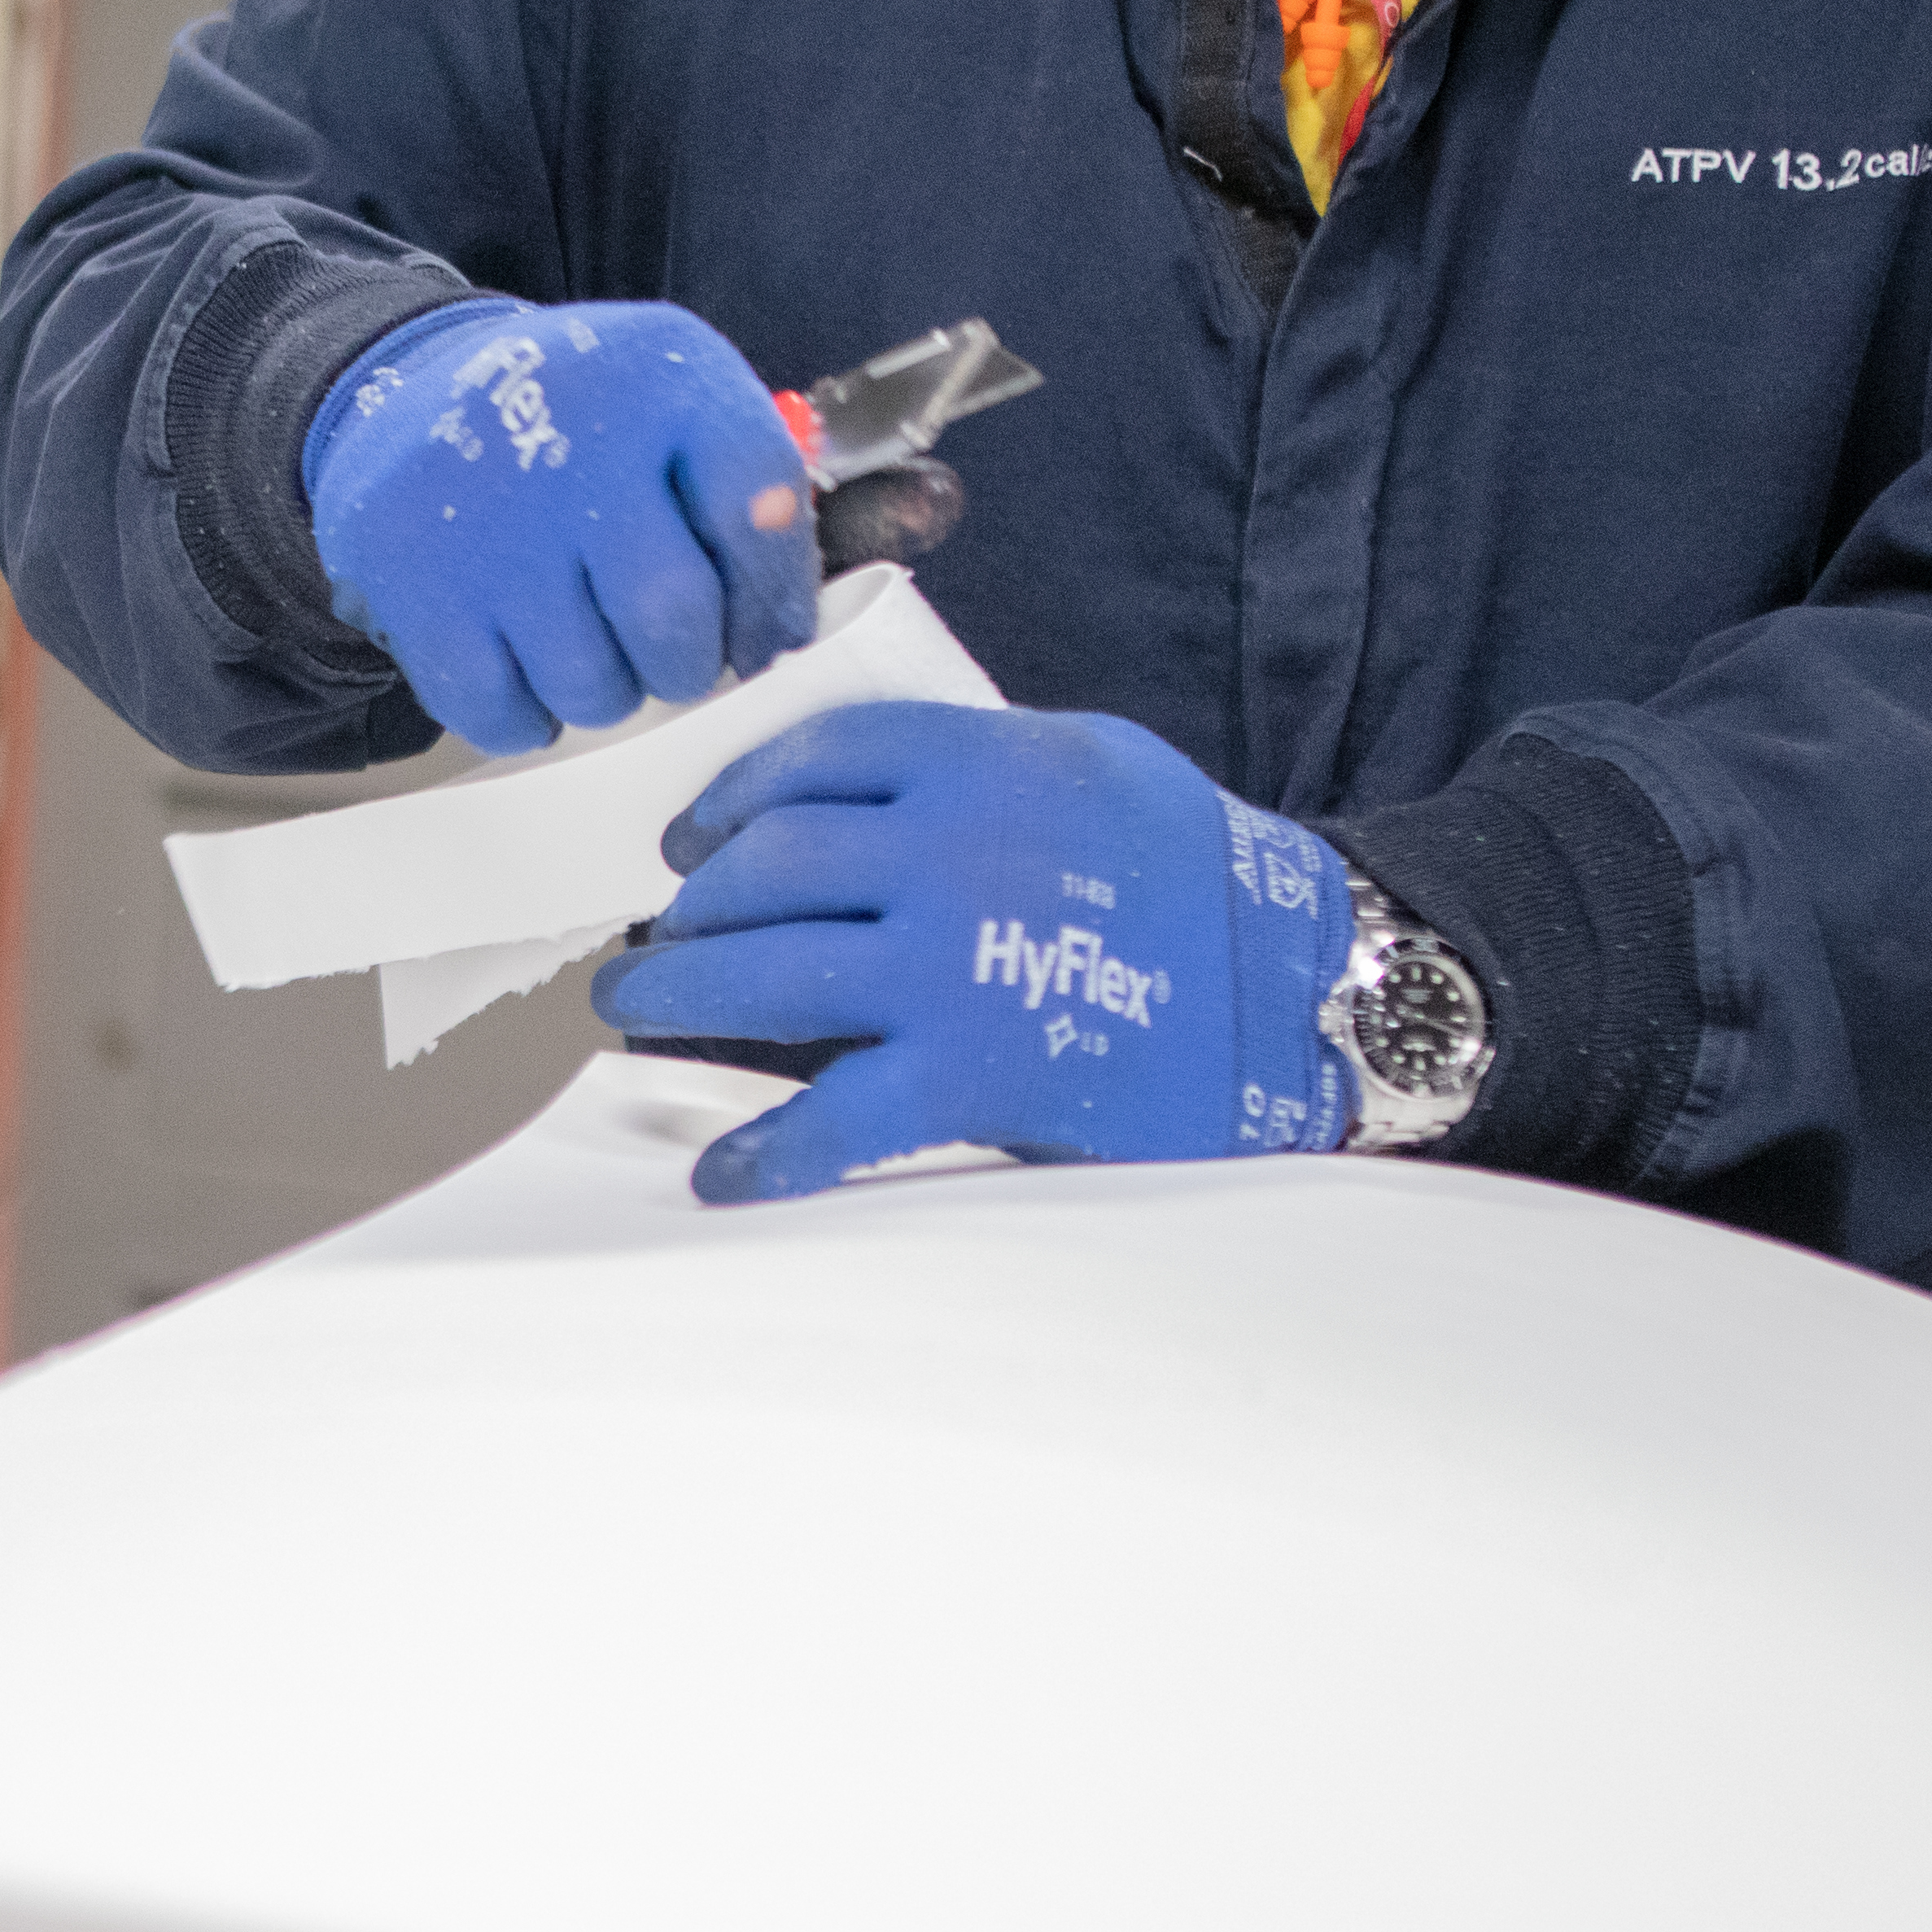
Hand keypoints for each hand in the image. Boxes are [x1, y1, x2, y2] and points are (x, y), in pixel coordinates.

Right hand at [299, 298, 821, 756]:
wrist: (413, 398)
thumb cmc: (585, 428)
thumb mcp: (682, 408)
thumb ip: (759, 491)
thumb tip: (831, 595)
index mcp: (663, 377)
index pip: (762, 512)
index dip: (774, 597)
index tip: (762, 635)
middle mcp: (574, 436)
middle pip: (672, 620)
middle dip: (684, 661)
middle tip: (665, 650)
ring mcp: (488, 518)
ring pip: (590, 686)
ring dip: (606, 692)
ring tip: (589, 642)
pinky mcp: (414, 584)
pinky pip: (503, 714)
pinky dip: (527, 715)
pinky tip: (526, 660)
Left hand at [595, 703, 1361, 1204]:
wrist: (1297, 991)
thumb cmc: (1199, 875)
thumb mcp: (1094, 763)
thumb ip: (977, 763)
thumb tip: (860, 787)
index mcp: (985, 767)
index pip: (816, 759)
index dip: (733, 799)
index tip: (693, 840)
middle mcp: (954, 857)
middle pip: (765, 868)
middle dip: (688, 908)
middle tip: (657, 936)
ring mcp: (955, 968)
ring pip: (763, 975)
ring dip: (675, 991)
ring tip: (635, 1005)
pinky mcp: (972, 1074)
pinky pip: (834, 1118)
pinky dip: (765, 1152)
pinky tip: (723, 1172)